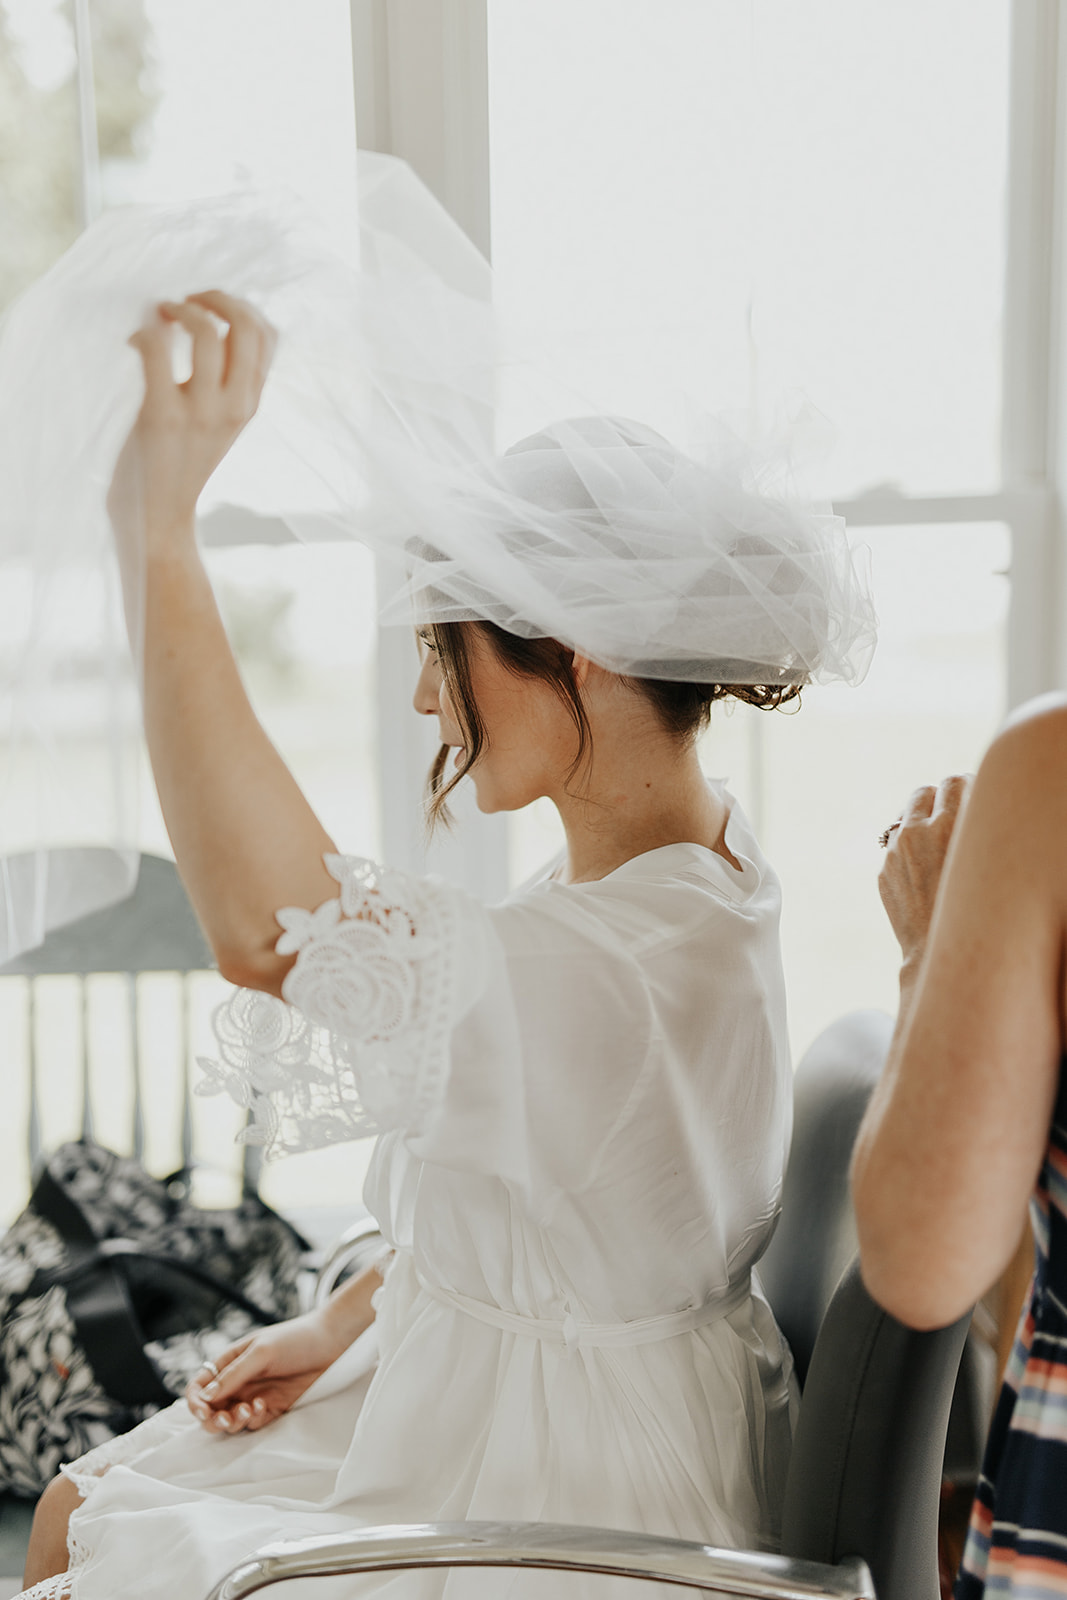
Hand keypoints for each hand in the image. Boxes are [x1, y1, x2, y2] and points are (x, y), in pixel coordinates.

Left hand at [108, 290, 275, 549]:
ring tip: (159, 314)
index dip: (240, 305)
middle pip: (246, 325)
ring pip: (206, 331)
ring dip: (178, 308)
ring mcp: (201, 412)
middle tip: (185, 300)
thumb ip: (225, 383)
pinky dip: (145, 331)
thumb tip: (207, 323)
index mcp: (251, 405)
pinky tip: (133, 340)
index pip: (269, 335)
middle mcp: (235, 407)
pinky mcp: (162, 416)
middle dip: (215, 296)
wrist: (160, 518)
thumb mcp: (219, 424)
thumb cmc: (180, 465)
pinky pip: (157, 349)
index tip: (211, 307)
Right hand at [185, 1308, 345, 1434]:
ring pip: (230, 1420)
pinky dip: (253, 1421)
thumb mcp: (261, 1352)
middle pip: (211, 1409)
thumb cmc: (294, 1339)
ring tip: (248, 1411)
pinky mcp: (272, 1408)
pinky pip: (253, 1424)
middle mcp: (238, 1381)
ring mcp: (254, 1395)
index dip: (195, 1402)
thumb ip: (234, 1374)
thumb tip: (205, 1397)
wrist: (331, 1343)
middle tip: (226, 1418)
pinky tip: (263, 1406)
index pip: (200, 1386)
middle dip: (213, 1419)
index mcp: (229, 1362)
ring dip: (233, 1421)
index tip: (204, 1412)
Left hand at [879, 774, 970, 967]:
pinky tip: (926, 874)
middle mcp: (917, 832)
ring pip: (905, 818)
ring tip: (936, 842)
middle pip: (924, 792)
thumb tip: (965, 799)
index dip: (965, 788)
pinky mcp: (883, 871)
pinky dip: (909, 853)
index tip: (970, 799)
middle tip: (951, 815)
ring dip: (920, 823)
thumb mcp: (984, 860)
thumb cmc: (978, 908)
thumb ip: (974, 826)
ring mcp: (895, 852)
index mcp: (950, 824)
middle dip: (938, 800)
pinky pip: (897, 849)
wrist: (941, 953)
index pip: (955, 781)